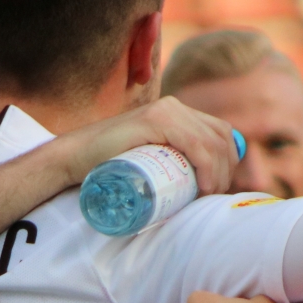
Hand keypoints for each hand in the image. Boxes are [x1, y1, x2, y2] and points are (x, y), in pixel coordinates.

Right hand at [51, 96, 241, 198]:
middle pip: (221, 136)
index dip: (228, 162)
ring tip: (206, 194)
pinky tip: (205, 184)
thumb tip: (195, 189)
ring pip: (212, 141)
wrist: (74, 159)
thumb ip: (166, 162)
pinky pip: (195, 142)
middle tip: (211, 196)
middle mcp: (175, 106)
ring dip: (219, 171)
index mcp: (177, 112)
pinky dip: (207, 164)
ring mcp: (165, 111)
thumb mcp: (148, 161)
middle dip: (226, 169)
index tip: (216, 189)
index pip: (220, 133)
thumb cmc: (109, 167)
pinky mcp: (154, 120)